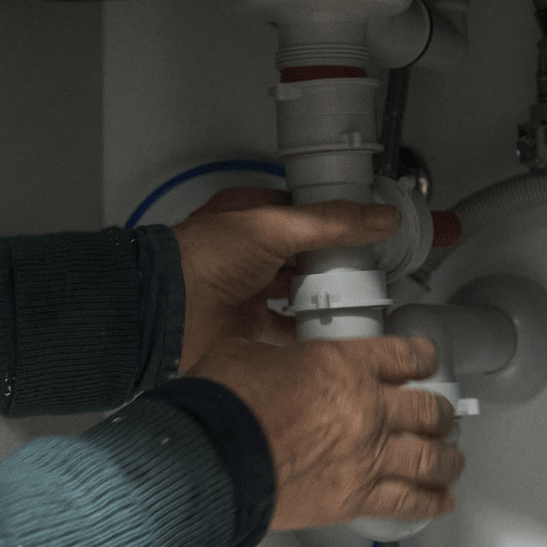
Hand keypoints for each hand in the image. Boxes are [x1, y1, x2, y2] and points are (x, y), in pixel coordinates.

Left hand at [169, 187, 399, 370]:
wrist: (165, 312)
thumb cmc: (202, 258)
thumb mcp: (273, 228)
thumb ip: (330, 223)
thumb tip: (381, 217)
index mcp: (249, 218)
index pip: (303, 213)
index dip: (336, 220)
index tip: (370, 228)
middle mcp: (249, 254)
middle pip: (304, 256)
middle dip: (335, 263)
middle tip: (372, 268)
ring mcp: (249, 293)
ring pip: (299, 294)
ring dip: (326, 298)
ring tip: (362, 300)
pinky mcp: (249, 329)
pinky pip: (289, 332)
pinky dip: (311, 333)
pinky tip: (335, 333)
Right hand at [190, 335, 463, 528]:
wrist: (213, 458)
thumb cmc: (223, 405)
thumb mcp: (249, 354)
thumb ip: (279, 356)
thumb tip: (277, 362)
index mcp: (344, 365)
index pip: (402, 356)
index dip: (422, 357)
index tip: (427, 361)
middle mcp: (368, 408)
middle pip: (427, 409)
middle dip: (439, 413)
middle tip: (442, 416)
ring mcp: (368, 456)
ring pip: (430, 457)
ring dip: (448, 458)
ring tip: (453, 460)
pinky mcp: (357, 498)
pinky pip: (409, 502)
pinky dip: (431, 502)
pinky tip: (442, 502)